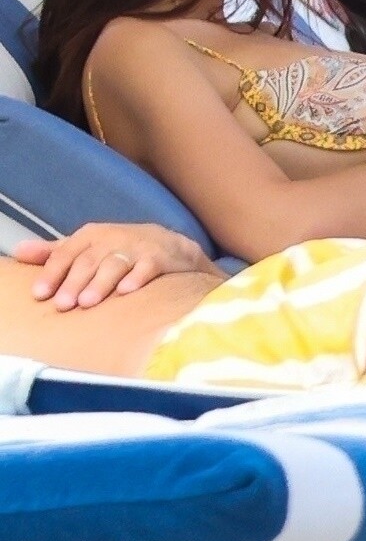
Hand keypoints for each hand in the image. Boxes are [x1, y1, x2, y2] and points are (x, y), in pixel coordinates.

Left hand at [16, 223, 217, 311]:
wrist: (171, 247)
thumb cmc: (121, 249)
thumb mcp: (87, 246)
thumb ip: (54, 251)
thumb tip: (18, 251)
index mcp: (90, 236)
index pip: (67, 253)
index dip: (52, 272)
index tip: (40, 294)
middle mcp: (112, 239)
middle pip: (89, 261)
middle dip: (74, 282)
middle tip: (62, 304)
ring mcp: (136, 248)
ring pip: (115, 265)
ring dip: (100, 283)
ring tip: (88, 302)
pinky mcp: (158, 258)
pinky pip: (146, 268)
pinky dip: (137, 278)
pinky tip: (127, 291)